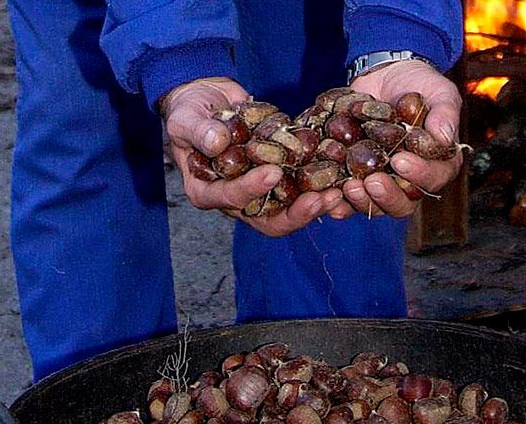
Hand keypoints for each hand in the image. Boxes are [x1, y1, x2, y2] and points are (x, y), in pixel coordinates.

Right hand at [165, 77, 343, 236]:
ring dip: (314, 206)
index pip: (231, 199)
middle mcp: (236, 200)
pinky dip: (320, 187)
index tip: (272, 172)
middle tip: (320, 198)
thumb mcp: (184, 118)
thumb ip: (198, 131)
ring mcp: (261, 192)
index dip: (251, 189)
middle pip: (267, 221)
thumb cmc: (189, 110)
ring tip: (337, 193)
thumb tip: (217, 142)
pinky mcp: (280, 179)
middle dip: (296, 214)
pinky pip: (302, 190)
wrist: (208, 99)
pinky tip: (341, 178)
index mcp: (207, 192)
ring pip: (290, 211)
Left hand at [334, 60, 463, 218]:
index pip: (432, 178)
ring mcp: (382, 182)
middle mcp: (410, 181)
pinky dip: (339, 203)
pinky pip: (348, 200)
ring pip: (375, 206)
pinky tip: (330, 199)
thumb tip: (444, 137)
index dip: (418, 175)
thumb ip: (445, 114)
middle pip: (403, 204)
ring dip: (362, 201)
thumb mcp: (439, 93)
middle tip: (372, 181)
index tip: (401, 161)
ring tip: (350, 186)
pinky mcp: (356, 178)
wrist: (385, 74)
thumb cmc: (418, 85)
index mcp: (436, 164)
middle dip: (387, 196)